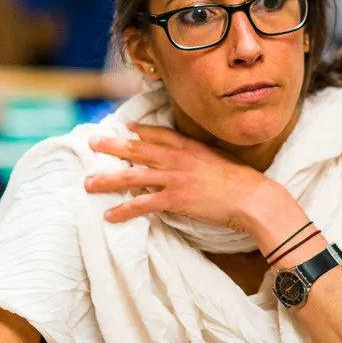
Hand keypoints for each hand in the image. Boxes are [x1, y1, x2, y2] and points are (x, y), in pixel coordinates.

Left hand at [85, 123, 268, 230]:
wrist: (253, 197)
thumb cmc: (243, 181)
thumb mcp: (220, 160)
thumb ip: (202, 157)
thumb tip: (195, 162)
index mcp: (190, 146)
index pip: (159, 134)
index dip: (140, 130)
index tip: (125, 127)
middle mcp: (178, 158)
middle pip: (138, 149)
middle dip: (112, 146)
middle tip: (92, 143)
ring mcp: (174, 178)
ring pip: (132, 176)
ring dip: (107, 179)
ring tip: (88, 183)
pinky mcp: (175, 199)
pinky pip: (142, 204)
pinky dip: (124, 210)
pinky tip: (109, 214)